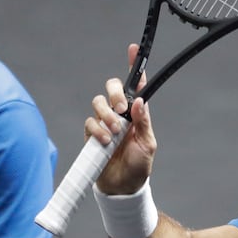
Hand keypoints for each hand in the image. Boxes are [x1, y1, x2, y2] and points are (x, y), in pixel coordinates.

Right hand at [87, 43, 156, 195]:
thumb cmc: (138, 167)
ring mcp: (104, 123)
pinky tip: (105, 141)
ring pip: (98, 103)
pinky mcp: (92, 134)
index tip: (134, 49)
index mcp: (137, 114)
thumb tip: (138, 101)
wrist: (122, 188)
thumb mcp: (148, 145)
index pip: (135, 86)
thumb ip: (143, 122)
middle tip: (121, 110)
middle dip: (114, 94)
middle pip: (111, 88)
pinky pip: (89, 122)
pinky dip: (97, 130)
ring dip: (106, 115)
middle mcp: (120, 115)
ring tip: (114, 133)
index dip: (135, 66)